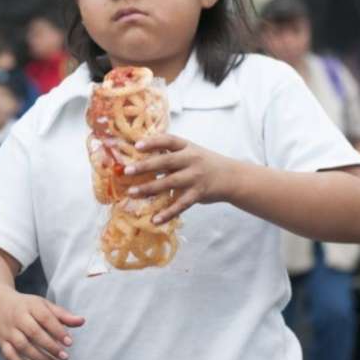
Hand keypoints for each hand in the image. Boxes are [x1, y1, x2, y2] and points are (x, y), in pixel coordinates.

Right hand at [0, 289, 84, 359]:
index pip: (45, 317)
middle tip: (65, 357)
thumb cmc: (27, 307)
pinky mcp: (1, 341)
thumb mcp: (43, 305)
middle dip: (50, 346)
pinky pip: (9, 355)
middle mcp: (17, 317)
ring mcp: (8, 330)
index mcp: (30, 305)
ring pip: (22, 345)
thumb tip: (82, 321)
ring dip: (39, 358)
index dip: (58, 330)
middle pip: (33, 332)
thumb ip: (62, 315)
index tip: (70, 342)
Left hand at [123, 133, 239, 223]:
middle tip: (127, 171)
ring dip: (149, 188)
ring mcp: (195, 177)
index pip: (168, 140)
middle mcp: (191, 160)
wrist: (232, 177)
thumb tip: (141, 158)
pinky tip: (155, 219)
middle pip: (166, 161)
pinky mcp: (198, 194)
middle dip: (145, 166)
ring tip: (132, 193)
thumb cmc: (204, 163)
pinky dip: (167, 213)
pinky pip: (181, 205)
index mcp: (187, 147)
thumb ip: (170, 154)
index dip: (153, 142)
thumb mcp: (190, 152)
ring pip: (170, 183)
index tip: (137, 145)